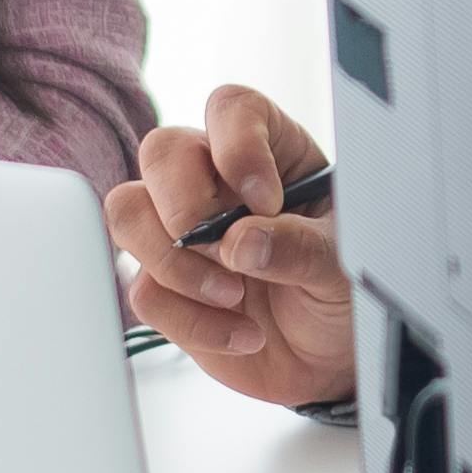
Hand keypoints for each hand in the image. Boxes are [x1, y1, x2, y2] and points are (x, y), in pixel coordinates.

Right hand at [104, 87, 354, 410]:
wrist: (328, 362)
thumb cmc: (339, 292)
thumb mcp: (342, 266)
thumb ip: (300, 248)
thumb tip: (242, 241)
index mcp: (271, 153)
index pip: (232, 110)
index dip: (238, 145)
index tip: (266, 201)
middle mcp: (217, 182)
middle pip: (161, 151)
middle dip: (184, 203)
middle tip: (225, 250)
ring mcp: (182, 233)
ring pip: (128, 212)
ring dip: (175, 263)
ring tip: (235, 297)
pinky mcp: (163, 286)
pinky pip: (144, 291)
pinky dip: (193, 321)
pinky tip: (243, 334)